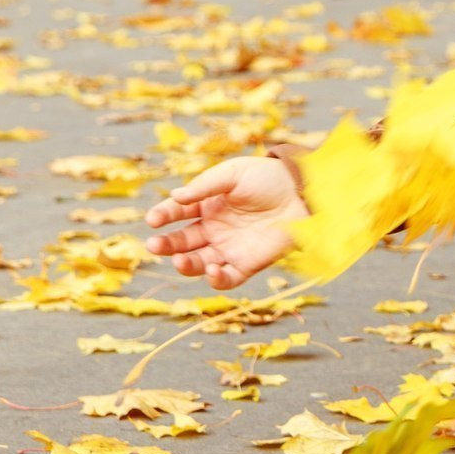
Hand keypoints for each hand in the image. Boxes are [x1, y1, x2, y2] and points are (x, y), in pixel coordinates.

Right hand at [145, 155, 306, 290]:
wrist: (302, 192)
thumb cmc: (268, 178)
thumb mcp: (233, 174)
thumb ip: (204, 186)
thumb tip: (175, 196)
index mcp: (208, 204)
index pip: (178, 212)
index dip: (163, 216)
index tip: (152, 219)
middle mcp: (214, 228)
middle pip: (182, 242)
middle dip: (166, 245)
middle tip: (154, 245)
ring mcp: (229, 247)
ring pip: (198, 263)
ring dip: (185, 265)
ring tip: (180, 260)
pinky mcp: (247, 264)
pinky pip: (226, 278)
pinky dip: (215, 279)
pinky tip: (211, 270)